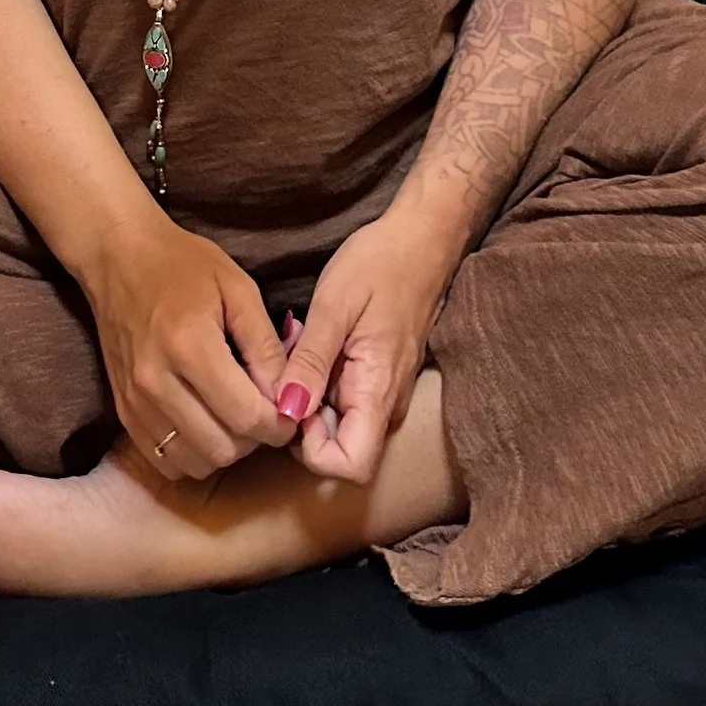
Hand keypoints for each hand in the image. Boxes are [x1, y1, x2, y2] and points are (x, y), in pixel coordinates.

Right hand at [83, 215, 292, 480]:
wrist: (118, 258)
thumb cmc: (183, 265)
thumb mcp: (238, 288)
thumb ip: (266, 346)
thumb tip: (287, 398)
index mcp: (189, 345)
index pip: (246, 416)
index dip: (279, 424)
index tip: (290, 410)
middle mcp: (156, 381)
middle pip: (223, 448)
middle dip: (255, 438)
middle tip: (264, 411)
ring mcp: (135, 401)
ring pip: (196, 463)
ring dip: (226, 450)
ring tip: (235, 416)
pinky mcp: (123, 412)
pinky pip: (166, 462)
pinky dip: (194, 454)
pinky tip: (206, 423)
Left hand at [273, 211, 455, 485]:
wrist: (420, 238)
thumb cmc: (380, 264)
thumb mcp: (334, 305)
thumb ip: (310, 362)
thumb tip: (285, 413)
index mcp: (378, 391)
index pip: (350, 466)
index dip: (311, 450)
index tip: (292, 404)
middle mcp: (385, 404)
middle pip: (340, 451)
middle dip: (302, 422)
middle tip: (286, 369)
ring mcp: (383, 393)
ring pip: (337, 426)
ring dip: (307, 399)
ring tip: (295, 350)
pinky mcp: (376, 379)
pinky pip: (342, 402)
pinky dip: (318, 383)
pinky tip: (308, 346)